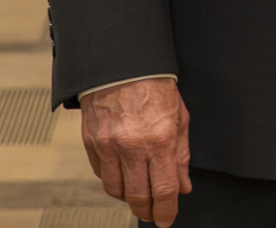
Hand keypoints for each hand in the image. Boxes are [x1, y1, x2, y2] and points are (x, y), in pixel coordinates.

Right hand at [80, 77, 191, 224]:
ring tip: (138, 194)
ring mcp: (109, 145)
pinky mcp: (92, 142)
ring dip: (128, 198)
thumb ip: (182, 155)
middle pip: (137, 196)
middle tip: (152, 212)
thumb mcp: (179, 118)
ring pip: (116, 190)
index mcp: (159, 140)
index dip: (166, 211)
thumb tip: (183, 185)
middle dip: (146, 210)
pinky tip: (122, 175)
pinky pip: (100, 174)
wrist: (123, 63)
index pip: (163, 190)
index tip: (166, 218)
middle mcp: (132, 146)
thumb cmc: (154, 85)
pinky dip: (112, 180)